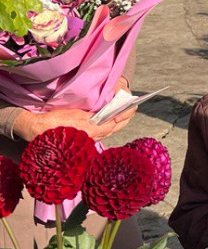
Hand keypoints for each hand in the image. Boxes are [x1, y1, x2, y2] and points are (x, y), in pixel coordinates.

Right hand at [12, 106, 131, 142]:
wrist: (36, 131)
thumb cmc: (54, 122)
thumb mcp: (75, 115)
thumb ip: (91, 117)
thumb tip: (104, 116)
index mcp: (92, 131)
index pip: (114, 123)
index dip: (124, 115)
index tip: (131, 107)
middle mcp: (93, 138)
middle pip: (114, 128)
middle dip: (123, 119)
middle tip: (131, 109)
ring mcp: (88, 141)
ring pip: (108, 132)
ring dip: (116, 123)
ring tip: (123, 113)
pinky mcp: (83, 141)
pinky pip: (100, 133)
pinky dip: (107, 127)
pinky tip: (109, 121)